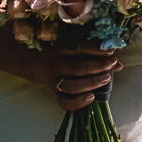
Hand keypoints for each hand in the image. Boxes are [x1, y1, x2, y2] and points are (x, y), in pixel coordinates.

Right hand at [0, 39, 119, 109]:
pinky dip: (78, 103)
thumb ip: (90, 46)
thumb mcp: (66, 38)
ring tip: (107, 78)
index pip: (79, 48)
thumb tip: (117, 60)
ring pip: (73, 85)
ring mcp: (53, 79)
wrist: (24, 54)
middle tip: (112, 63)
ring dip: (92, 83)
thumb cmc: (52, 43)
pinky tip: (91, 98)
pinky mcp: (53, 90)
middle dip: (99, 66)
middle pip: (78, 68)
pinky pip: (64, 102)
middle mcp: (54, 63)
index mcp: (57, 45)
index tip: (111, 50)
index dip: (97, 50)